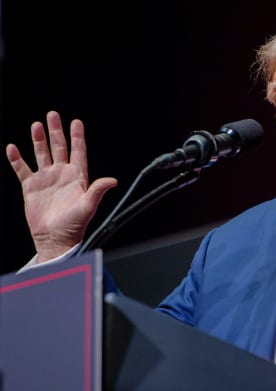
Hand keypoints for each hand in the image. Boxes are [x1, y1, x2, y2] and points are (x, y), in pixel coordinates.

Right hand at [6, 110, 116, 262]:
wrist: (55, 239)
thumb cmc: (74, 225)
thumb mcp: (88, 206)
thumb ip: (98, 191)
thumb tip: (112, 180)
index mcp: (77, 177)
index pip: (78, 151)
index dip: (77, 137)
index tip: (76, 122)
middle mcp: (61, 175)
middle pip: (58, 148)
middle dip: (56, 131)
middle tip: (52, 115)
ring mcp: (46, 179)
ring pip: (41, 154)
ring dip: (38, 140)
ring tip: (36, 125)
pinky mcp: (31, 187)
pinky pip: (22, 169)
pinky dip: (17, 159)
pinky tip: (13, 148)